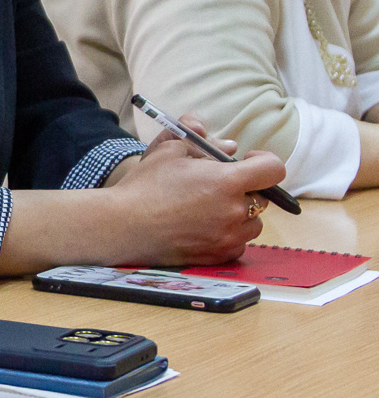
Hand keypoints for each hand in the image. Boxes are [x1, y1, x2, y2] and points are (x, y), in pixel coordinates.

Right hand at [108, 115, 285, 264]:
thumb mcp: (170, 150)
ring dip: (240, 213)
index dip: (265, 161)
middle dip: (246, 189)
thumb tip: (230, 146)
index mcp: (227, 181)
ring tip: (210, 208)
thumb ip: (203, 142)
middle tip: (217, 186)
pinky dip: (228, 234)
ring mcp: (229, 236)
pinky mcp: (219, 255)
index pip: (273, 169)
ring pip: (253, 223)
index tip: (249, 160)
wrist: (123, 225)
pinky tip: (204, 227)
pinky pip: (238, 243)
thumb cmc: (145, 185)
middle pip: (262, 197)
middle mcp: (235, 210)